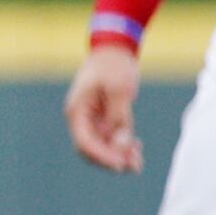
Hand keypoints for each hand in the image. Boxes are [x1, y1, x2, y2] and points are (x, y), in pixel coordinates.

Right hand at [66, 43, 144, 173]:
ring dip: (118, 155)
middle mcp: (80, 118)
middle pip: (90, 149)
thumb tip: (121, 144)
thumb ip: (119, 118)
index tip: (121, 164)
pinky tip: (137, 147)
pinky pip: (108, 138)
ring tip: (138, 161)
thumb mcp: (119, 90)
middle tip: (134, 166)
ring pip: (100, 146)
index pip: (84, 142)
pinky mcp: (101, 117)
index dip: (102, 156)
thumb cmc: (114, 66)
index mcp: (77, 110)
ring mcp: (90, 119)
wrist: (114, 49)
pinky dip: (121, 146)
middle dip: (111, 160)